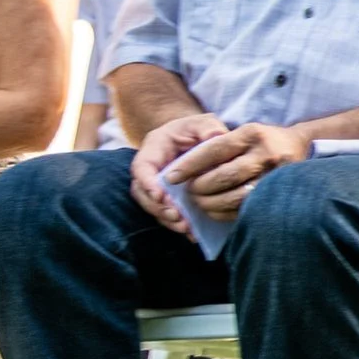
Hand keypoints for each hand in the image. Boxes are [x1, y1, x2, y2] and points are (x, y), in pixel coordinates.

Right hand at [131, 113, 229, 232]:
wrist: (197, 140)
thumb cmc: (198, 129)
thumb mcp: (204, 123)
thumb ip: (208, 128)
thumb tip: (217, 137)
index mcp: (154, 149)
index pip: (141, 167)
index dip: (147, 182)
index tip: (160, 195)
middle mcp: (150, 170)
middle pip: (142, 193)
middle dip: (157, 207)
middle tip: (176, 216)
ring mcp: (156, 187)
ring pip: (152, 208)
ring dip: (167, 220)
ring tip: (186, 227)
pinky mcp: (166, 200)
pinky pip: (165, 216)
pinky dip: (177, 226)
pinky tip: (192, 234)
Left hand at [163, 121, 312, 220]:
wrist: (305, 148)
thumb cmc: (265, 141)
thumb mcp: (246, 132)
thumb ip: (220, 143)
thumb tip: (185, 165)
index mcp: (252, 134)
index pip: (215, 149)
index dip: (190, 164)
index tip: (171, 176)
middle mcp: (265, 154)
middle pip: (224, 176)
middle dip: (200, 187)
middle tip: (188, 192)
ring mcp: (275, 177)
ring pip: (235, 196)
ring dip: (211, 203)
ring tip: (199, 202)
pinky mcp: (278, 195)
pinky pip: (246, 209)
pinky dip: (225, 212)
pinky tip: (215, 211)